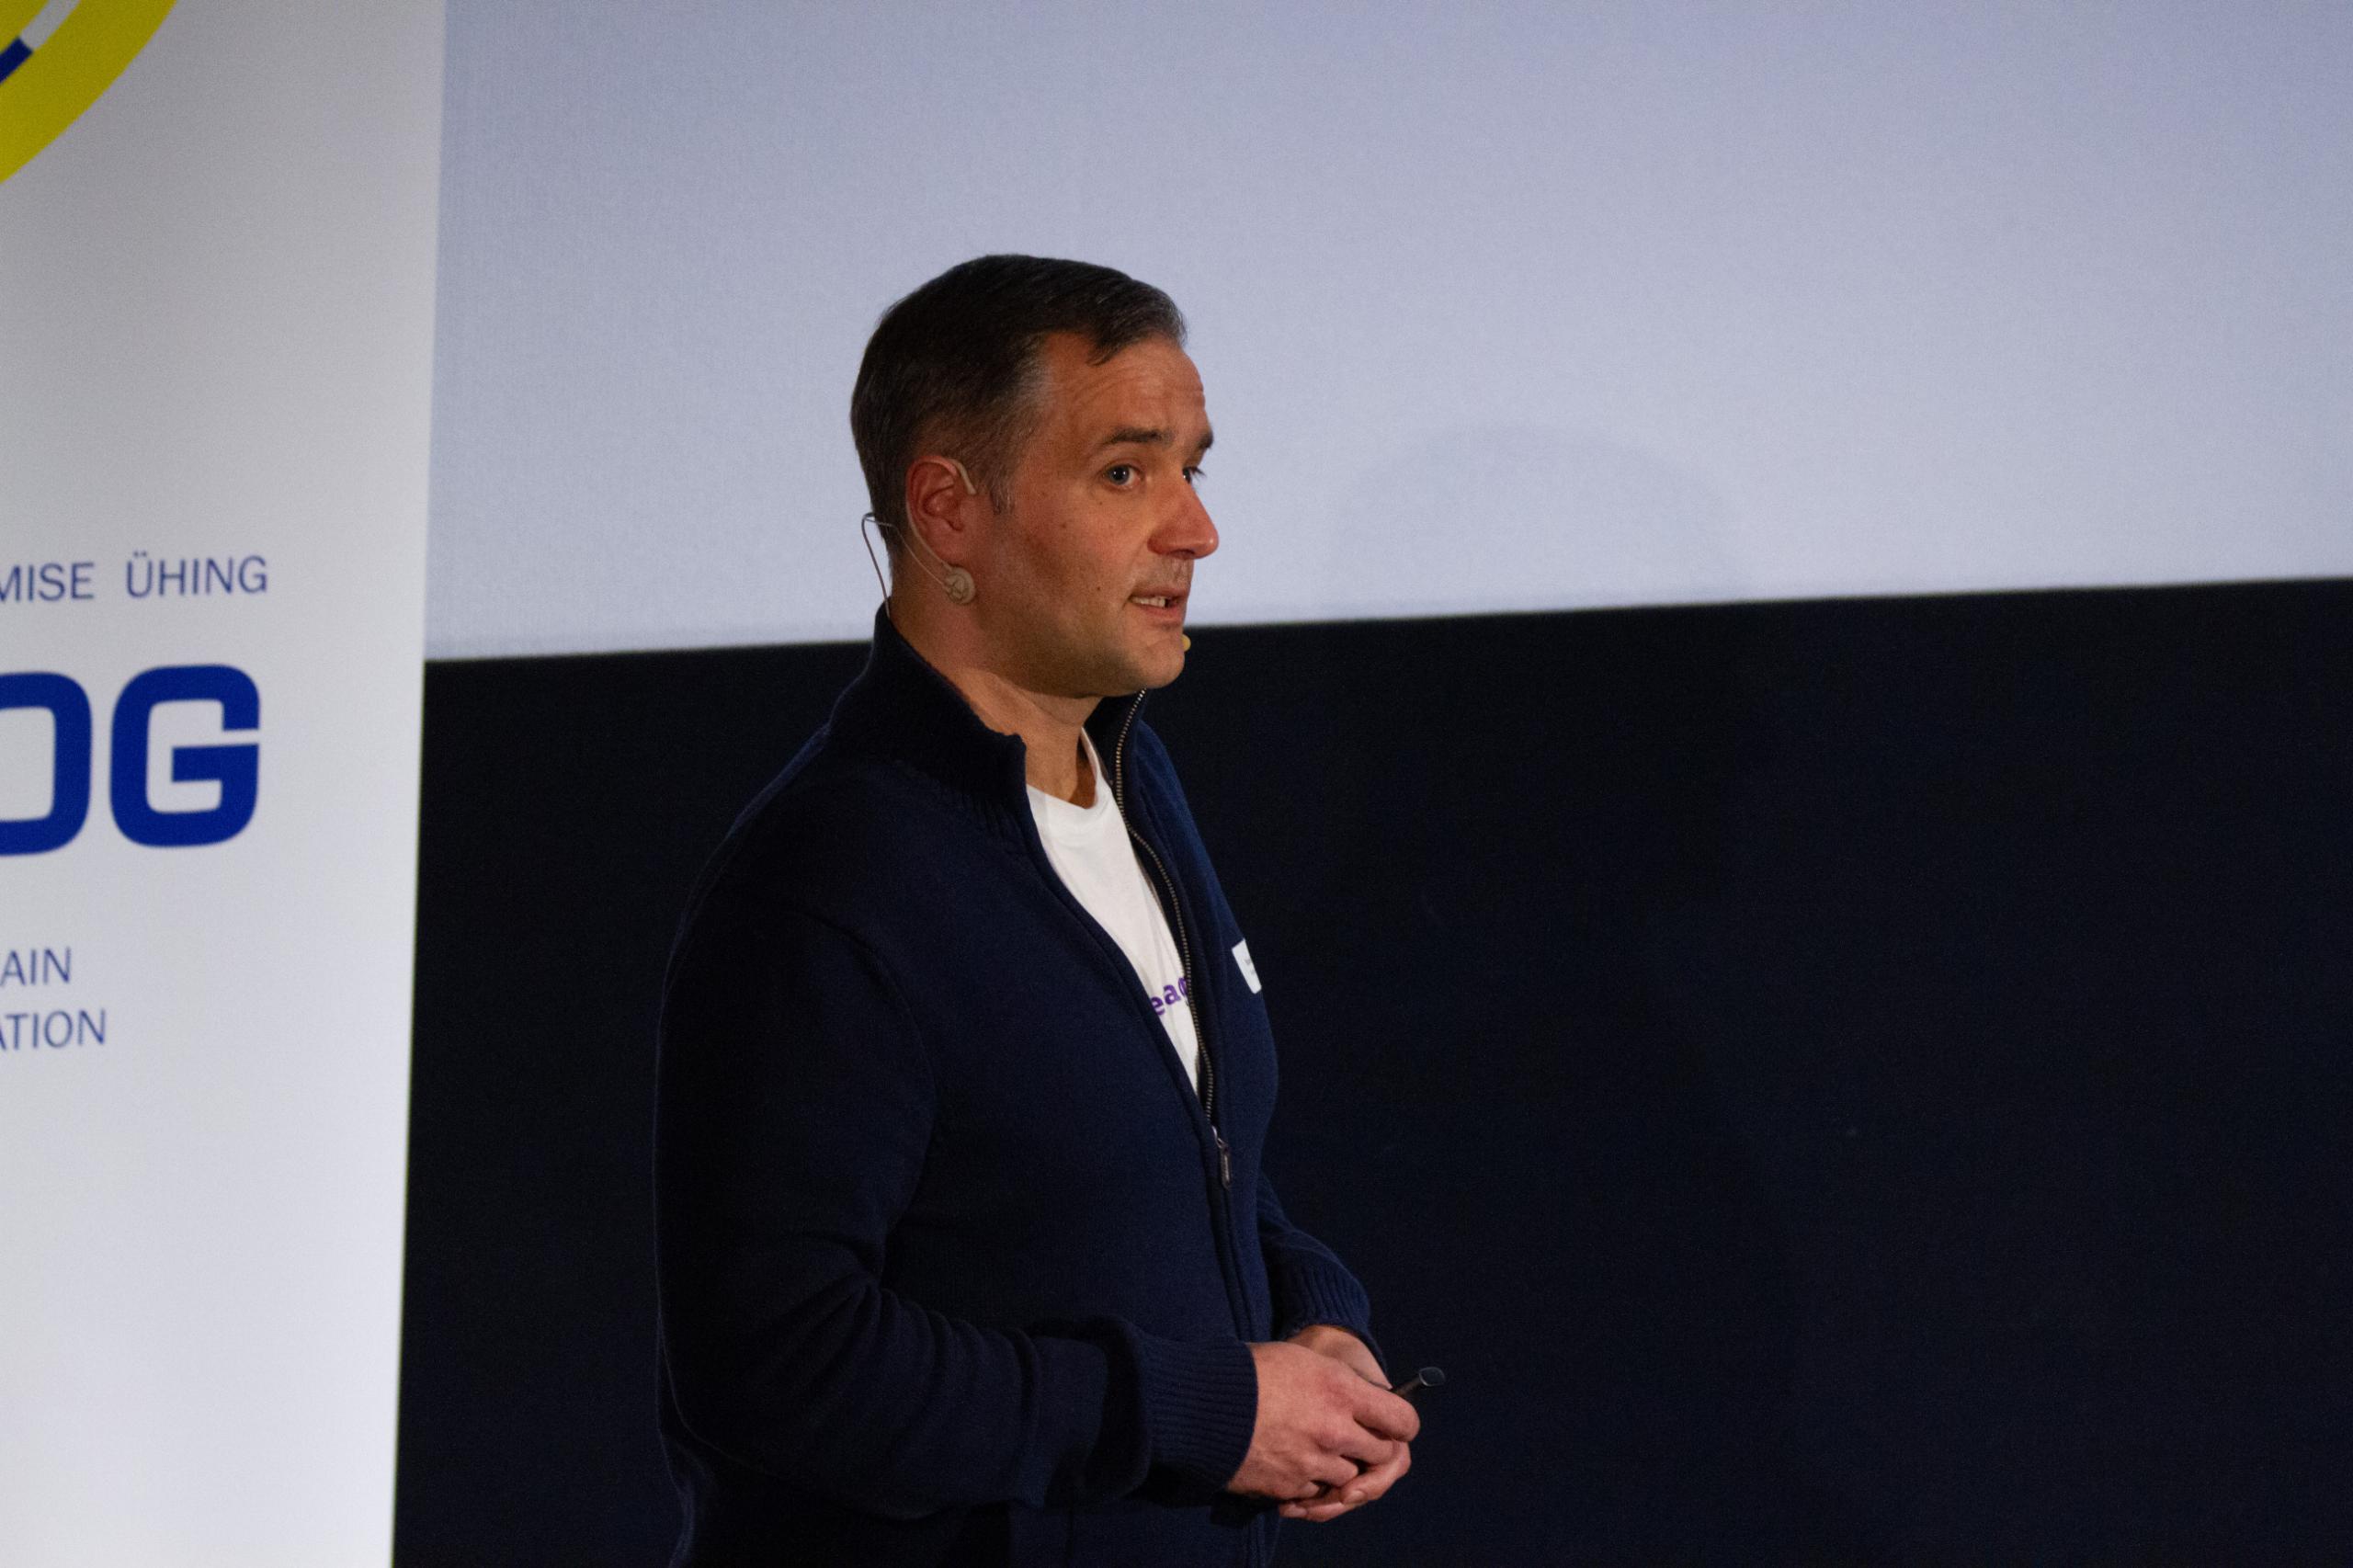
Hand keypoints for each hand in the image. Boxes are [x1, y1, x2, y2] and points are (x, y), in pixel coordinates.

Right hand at [1227, 1339, 1417, 1517]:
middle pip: (1379, 1453)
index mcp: (1341, 1390)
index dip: (1401, 1423)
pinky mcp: (1290, 1486)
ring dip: (1336, 1466)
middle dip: (1369, 1447)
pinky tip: (1289, 1460)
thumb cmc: (1248, 1372)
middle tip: (1351, 1437)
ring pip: (1347, 1476)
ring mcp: (1313, 1462)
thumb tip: (1362, 1396)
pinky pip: (1315, 1491)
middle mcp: (1334, 1429)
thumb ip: (1339, 1382)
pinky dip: (1308, 1482)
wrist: (1199, 1406)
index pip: (1401, 1419)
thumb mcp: (1301, 1359)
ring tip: (1311, 1445)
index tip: (1392, 1423)